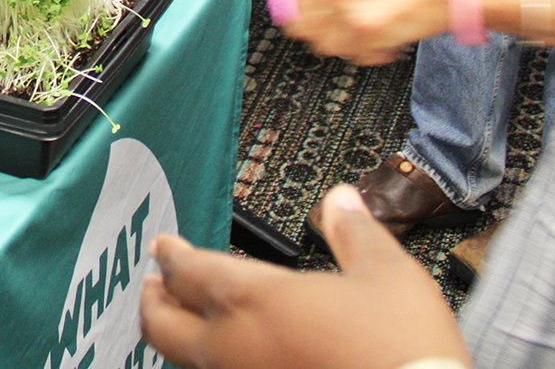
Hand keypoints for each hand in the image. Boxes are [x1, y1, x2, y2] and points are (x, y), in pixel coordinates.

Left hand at [142, 184, 469, 368]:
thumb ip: (355, 233)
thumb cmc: (402, 354)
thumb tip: (342, 201)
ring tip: (185, 324)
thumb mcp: (388, 276)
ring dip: (179, 337)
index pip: (187, 271)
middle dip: (153, 300)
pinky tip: (236, 360)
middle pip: (162, 324)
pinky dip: (215, 365)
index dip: (170, 255)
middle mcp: (234, 347)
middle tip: (151, 285)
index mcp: (255, 300)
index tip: (164, 247)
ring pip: (187, 360)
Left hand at [283, 0, 465, 64]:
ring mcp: (347, 6)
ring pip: (325, 43)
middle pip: (305, 23)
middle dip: (325, 30)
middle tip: (346, 30)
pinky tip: (385, 38)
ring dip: (346, 43)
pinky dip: (369, 53)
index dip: (309, 10)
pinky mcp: (365, 31)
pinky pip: (353, 55)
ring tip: (369, 33)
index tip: (313, 17)